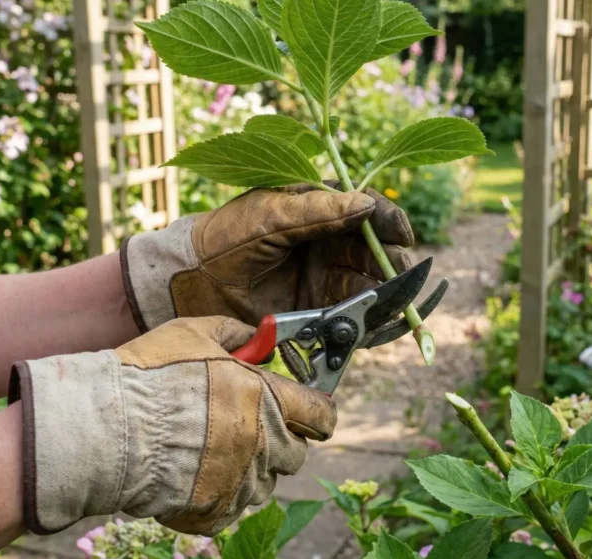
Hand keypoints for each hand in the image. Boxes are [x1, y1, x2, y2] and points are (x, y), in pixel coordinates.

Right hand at [8, 316, 336, 535]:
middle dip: (280, 440)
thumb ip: (233, 332)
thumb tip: (257, 332)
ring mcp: (239, 481)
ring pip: (266, 483)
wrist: (104, 428)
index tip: (310, 411)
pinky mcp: (214, 510)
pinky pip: (234, 508)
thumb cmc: (147, 377)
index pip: (321, 415)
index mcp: (266, 399)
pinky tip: (196, 475)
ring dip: (251, 469)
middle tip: (251, 427)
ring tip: (214, 450)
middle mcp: (262, 443)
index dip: (318, 413)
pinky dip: (222, 495)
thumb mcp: (192, 334)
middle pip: (296, 453)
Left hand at [121, 184, 413, 330]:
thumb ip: (319, 211)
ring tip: (394, 300)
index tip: (400, 233)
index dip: (388, 221)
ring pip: (371, 285)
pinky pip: (355, 317)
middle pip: (376, 251)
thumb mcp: (270, 216)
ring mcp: (325, 279)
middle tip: (402, 273)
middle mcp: (329, 244)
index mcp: (320, 210)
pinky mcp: (319, 312)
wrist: (189, 283)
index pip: (367, 211)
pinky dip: (372, 321)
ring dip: (386, 293)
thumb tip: (367, 204)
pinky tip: (381, 321)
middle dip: (392, 262)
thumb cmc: (224, 237)